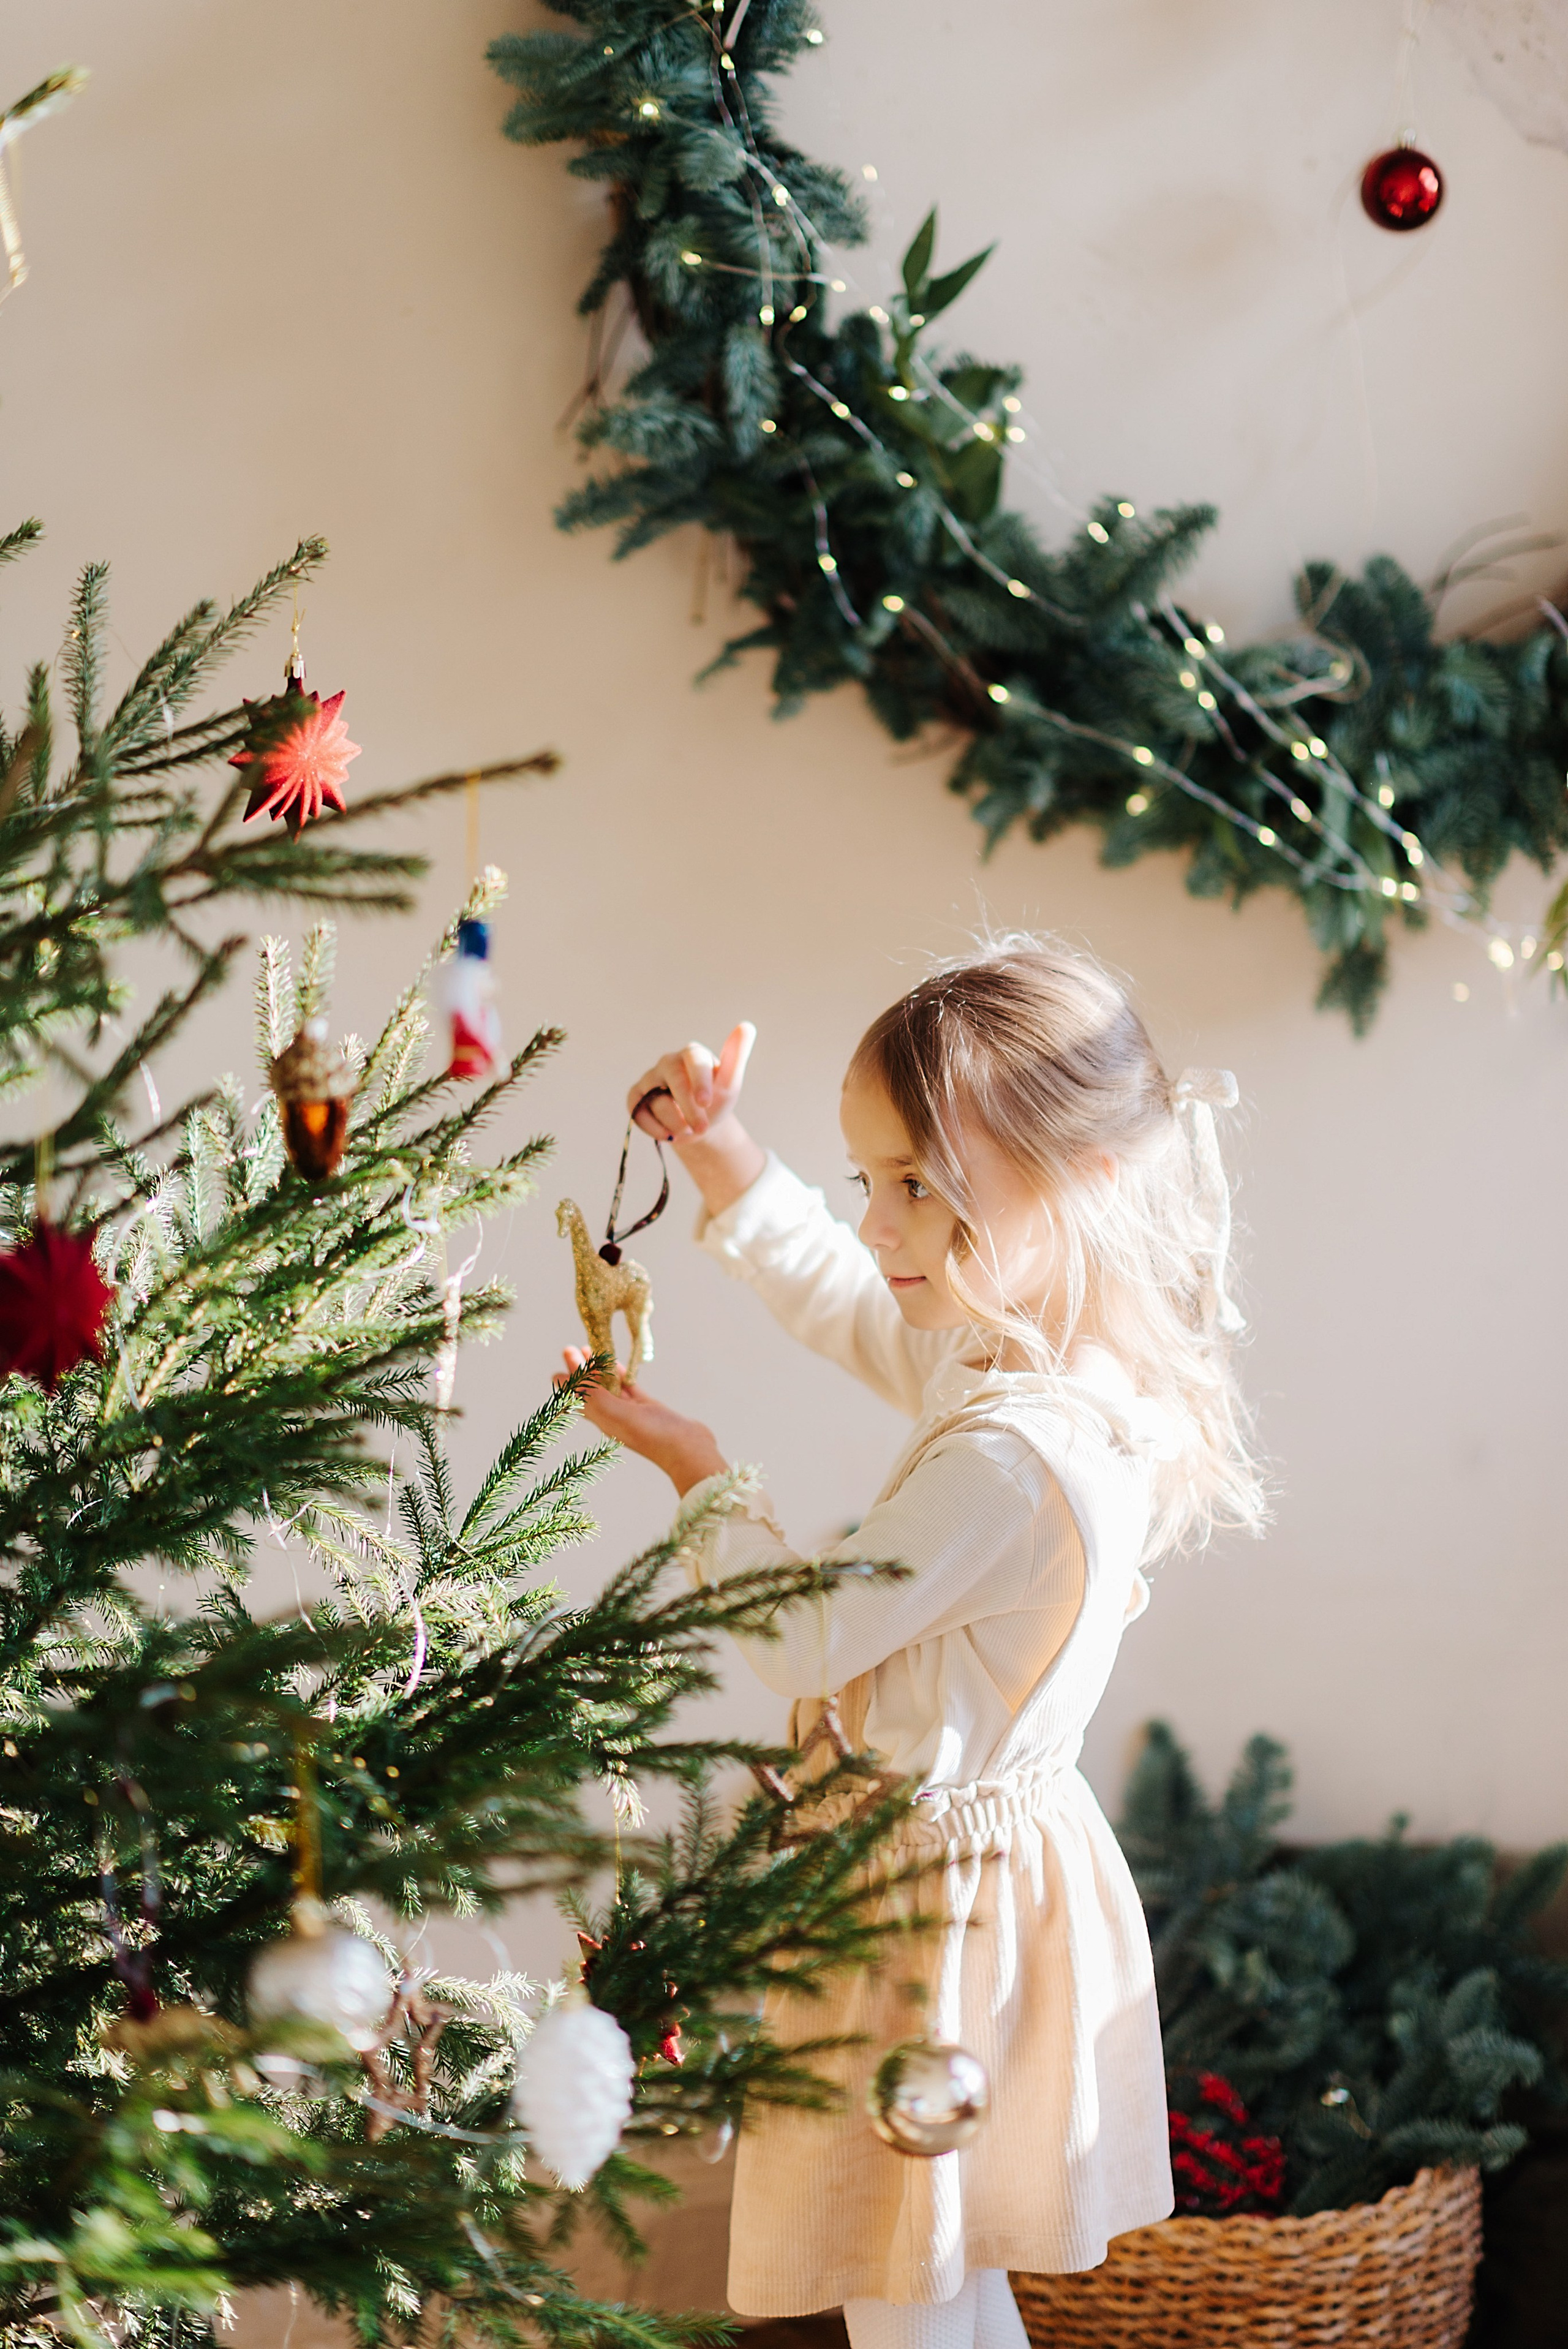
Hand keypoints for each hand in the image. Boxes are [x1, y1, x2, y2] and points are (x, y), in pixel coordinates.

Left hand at [557, 1349, 727, 1496]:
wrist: (688, 1449)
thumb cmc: (653, 1435)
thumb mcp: (618, 1414)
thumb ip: (593, 1395)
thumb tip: (565, 1377)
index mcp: (602, 1419)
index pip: (577, 1397)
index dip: (568, 1377)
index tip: (565, 1353)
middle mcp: (612, 1416)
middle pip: (589, 1390)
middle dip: (579, 1370)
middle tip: (572, 1348)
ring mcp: (631, 1411)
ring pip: (607, 1387)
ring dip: (597, 1369)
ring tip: (589, 1349)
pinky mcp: (647, 1407)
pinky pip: (628, 1388)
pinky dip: (619, 1374)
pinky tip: (615, 1364)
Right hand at [631, 1022, 754, 1144]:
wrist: (698, 1124)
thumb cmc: (715, 1100)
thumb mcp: (730, 1083)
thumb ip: (736, 1056)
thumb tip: (747, 1026)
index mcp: (692, 1054)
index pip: (694, 1060)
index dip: (699, 1081)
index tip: (706, 1102)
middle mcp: (668, 1062)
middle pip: (675, 1080)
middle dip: (689, 1108)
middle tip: (702, 1128)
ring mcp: (649, 1079)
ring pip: (656, 1101)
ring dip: (676, 1123)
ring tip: (688, 1131)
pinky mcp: (636, 1097)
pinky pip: (637, 1112)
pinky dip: (653, 1128)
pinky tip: (667, 1135)